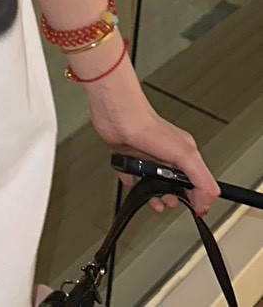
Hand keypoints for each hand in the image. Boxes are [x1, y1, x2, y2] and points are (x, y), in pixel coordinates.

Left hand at [90, 90, 218, 215]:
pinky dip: (132, 181)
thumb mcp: (186, 156)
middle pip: (174, 184)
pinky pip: (132, 174)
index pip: (197, 182)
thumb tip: (205, 204)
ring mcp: (147, 154)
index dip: (194, 198)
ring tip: (152, 198)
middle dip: (172, 198)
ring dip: (153, 194)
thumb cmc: (148, 126)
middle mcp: (166, 153)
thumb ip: (202, 180)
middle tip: (167, 201)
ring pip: (153, 182)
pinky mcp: (129, 154)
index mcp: (184, 152)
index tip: (190, 208)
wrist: (118, 115)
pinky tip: (132, 181)